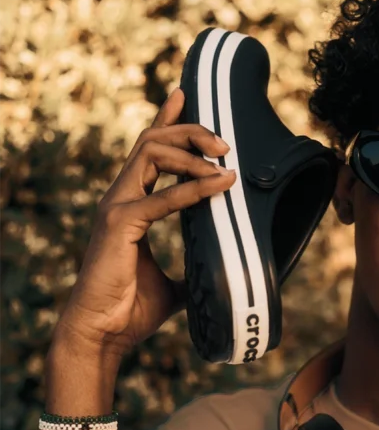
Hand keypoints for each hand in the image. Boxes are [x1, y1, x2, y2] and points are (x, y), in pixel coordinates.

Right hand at [53, 87, 235, 358]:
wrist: (102, 334)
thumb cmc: (130, 310)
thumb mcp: (173, 285)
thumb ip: (191, 269)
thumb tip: (221, 275)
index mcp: (129, 204)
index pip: (147, 150)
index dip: (166, 119)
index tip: (185, 95)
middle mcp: (119, 197)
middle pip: (153, 141)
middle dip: (190, 131)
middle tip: (226, 144)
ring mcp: (116, 206)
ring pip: (152, 153)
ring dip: (192, 152)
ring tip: (225, 162)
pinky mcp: (120, 224)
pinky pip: (162, 196)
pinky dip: (194, 188)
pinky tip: (220, 185)